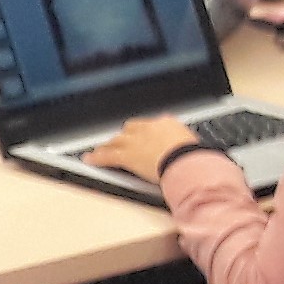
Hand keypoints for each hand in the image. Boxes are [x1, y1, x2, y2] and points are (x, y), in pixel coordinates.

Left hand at [86, 117, 200, 178]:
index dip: (144, 131)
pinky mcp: (125, 156)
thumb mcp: (193, 143)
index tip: (143, 135)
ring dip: (108, 145)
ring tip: (101, 148)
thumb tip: (192, 145)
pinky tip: (90, 159)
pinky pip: (107, 156)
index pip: (150, 124)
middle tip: (119, 141)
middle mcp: (147, 129)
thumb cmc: (193, 155)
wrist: (184, 160)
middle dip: (124, 136)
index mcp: (166, 123)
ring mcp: (134, 141)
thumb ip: (187, 141)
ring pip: (116, 141)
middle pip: (129, 129)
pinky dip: (97, 158)